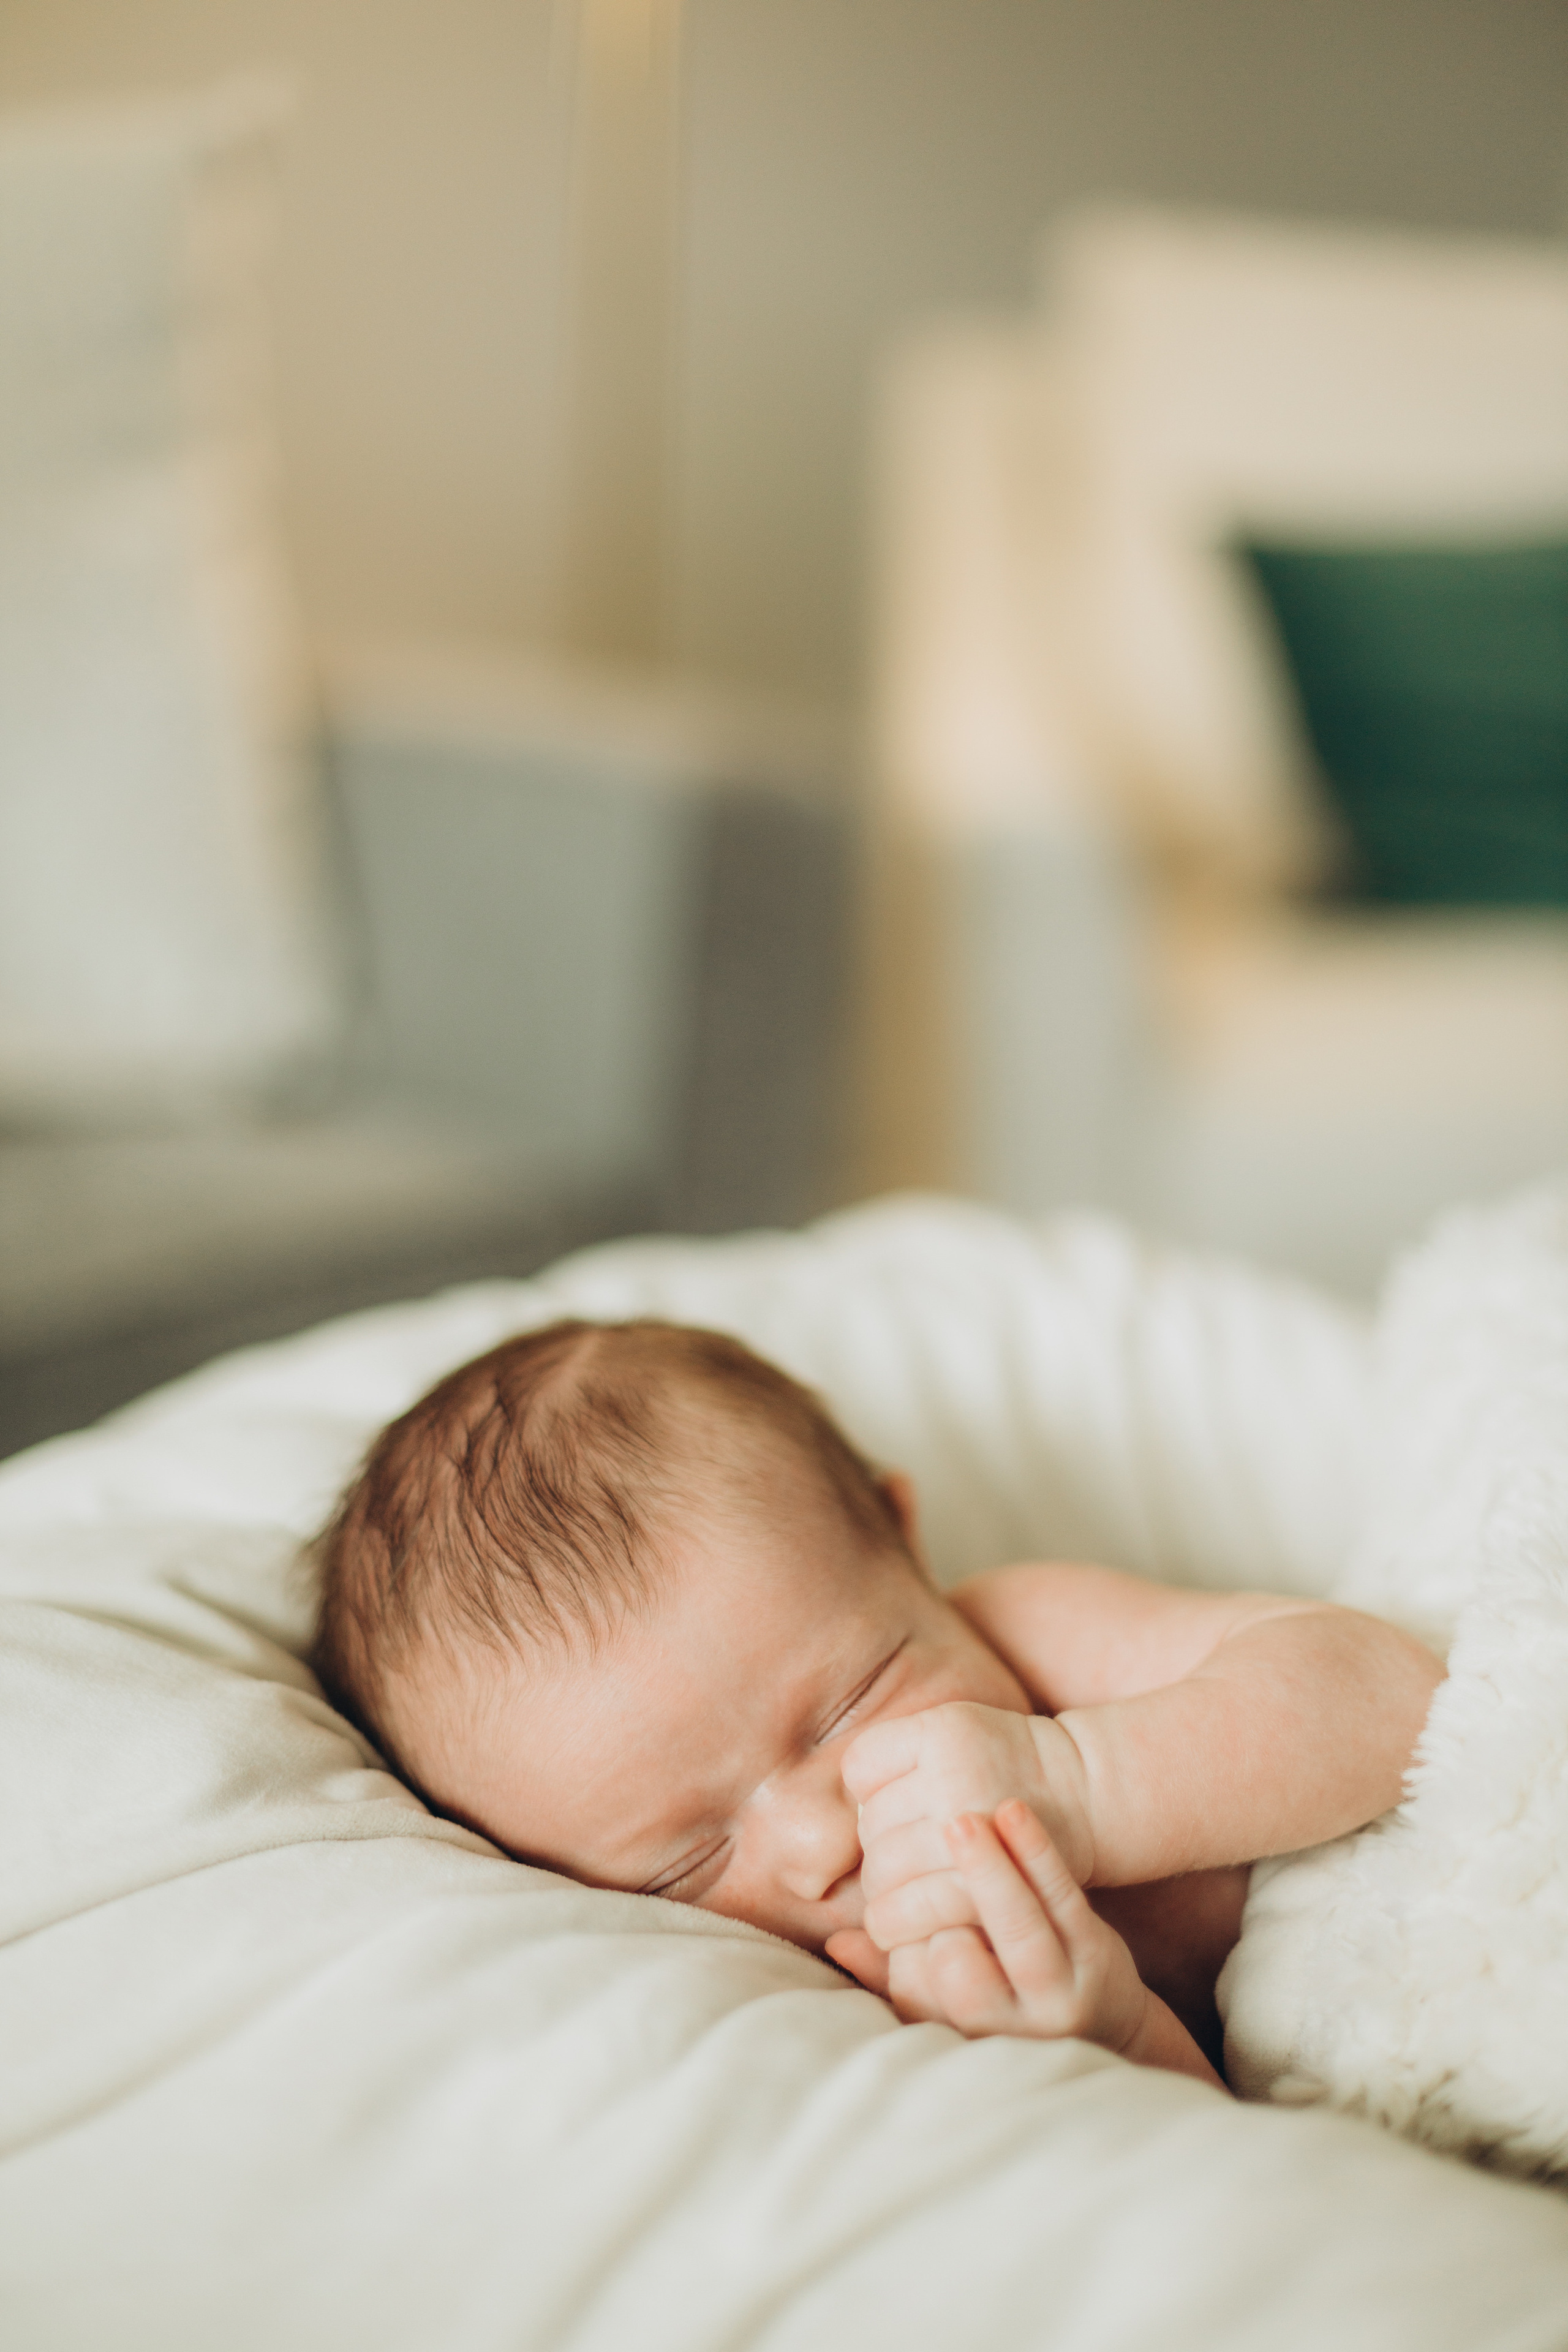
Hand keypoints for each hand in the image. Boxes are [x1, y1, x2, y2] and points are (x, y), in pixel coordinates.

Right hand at [833, 1801, 1147, 2053]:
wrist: (1104, 2019)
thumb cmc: (1006, 1997)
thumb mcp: (949, 2001)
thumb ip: (891, 1972)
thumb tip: (835, 1943)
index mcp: (964, 2031)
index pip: (915, 1987)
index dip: (901, 1939)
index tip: (892, 1897)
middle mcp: (1011, 2021)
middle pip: (959, 1973)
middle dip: (933, 1914)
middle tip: (910, 1855)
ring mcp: (1057, 1985)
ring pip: (1017, 1930)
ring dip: (987, 1872)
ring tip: (958, 1821)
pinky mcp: (1095, 1950)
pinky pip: (1062, 1897)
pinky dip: (1036, 1853)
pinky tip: (1012, 1811)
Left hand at [843, 1700, 1094, 1956]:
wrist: (1083, 1791)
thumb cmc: (1001, 1764)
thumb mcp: (953, 1729)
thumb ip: (897, 1758)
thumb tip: (850, 1818)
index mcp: (942, 1730)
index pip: (861, 1768)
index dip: (869, 1791)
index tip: (898, 1804)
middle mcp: (955, 1773)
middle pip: (870, 1826)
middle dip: (877, 1848)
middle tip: (902, 1858)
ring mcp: (971, 1827)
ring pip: (883, 1870)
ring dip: (881, 1890)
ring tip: (897, 1893)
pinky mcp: (984, 1881)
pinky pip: (913, 1907)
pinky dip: (895, 1923)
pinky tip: (895, 1927)